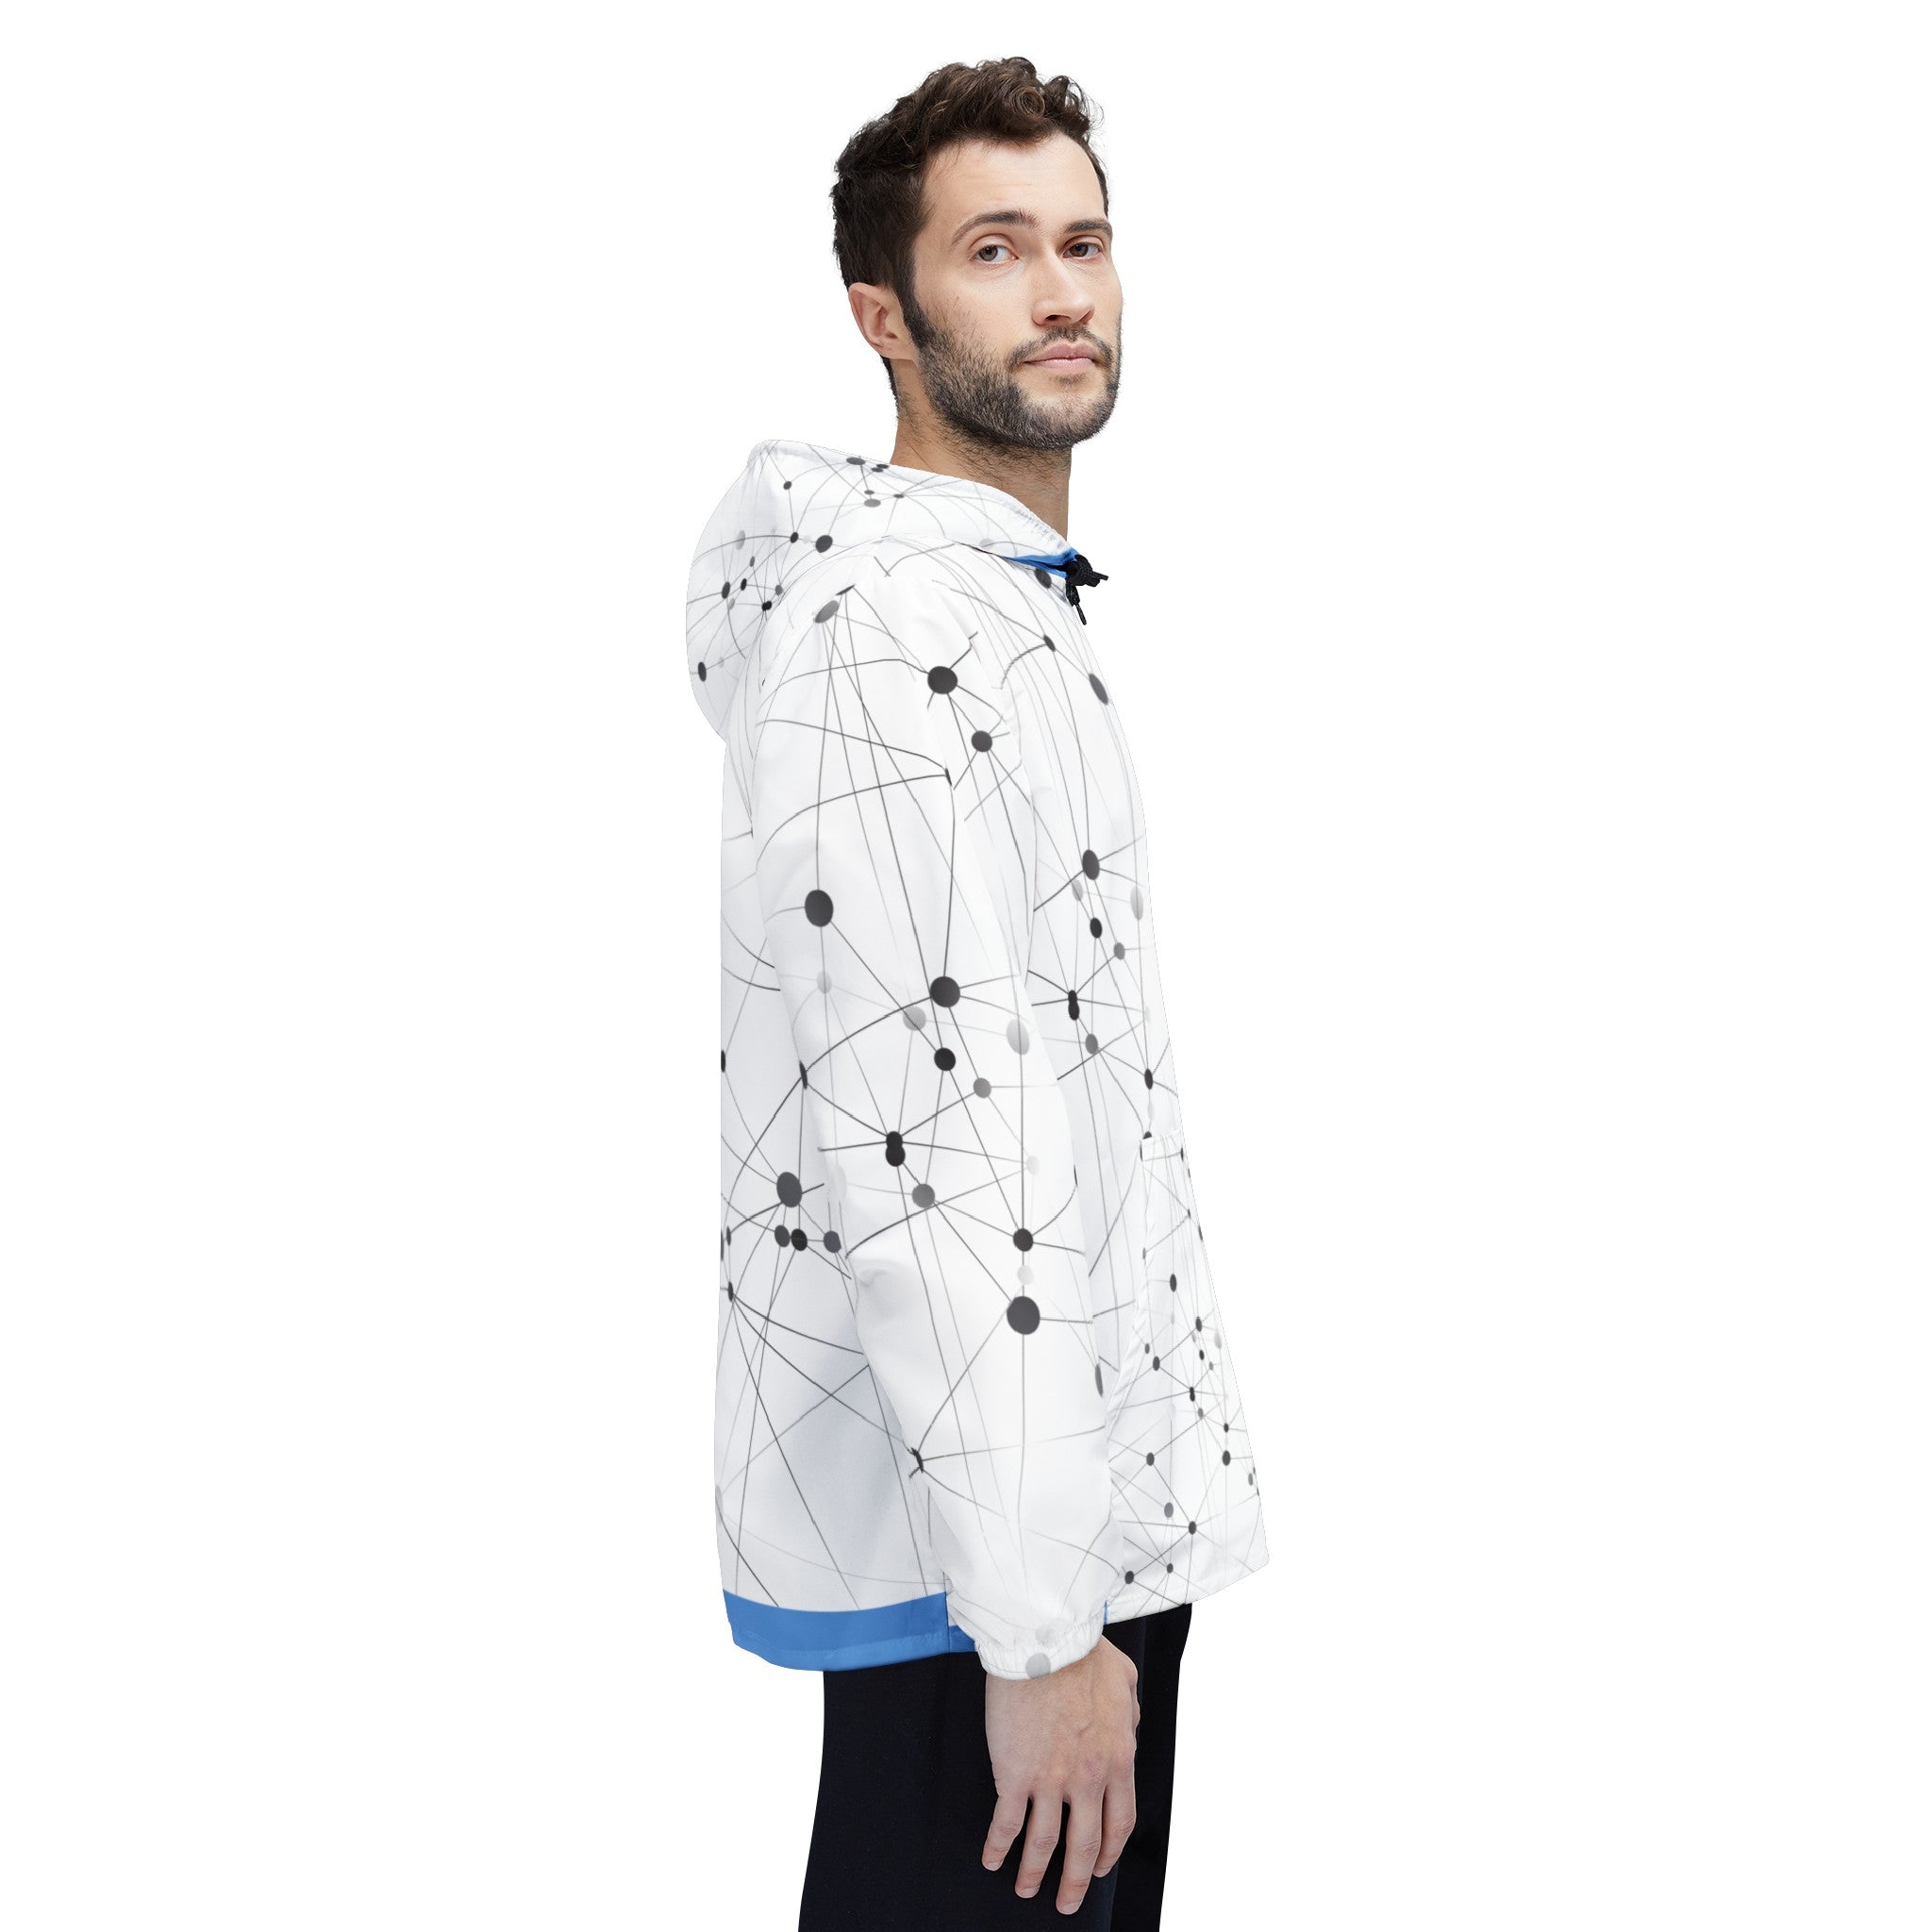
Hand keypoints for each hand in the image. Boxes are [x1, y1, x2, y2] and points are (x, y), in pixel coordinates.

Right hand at [981, 1633, 1140, 1913]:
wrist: (1043, 1641)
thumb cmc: (1081, 1652)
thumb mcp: (1124, 1680)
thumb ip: (1130, 1710)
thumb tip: (1129, 1727)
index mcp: (1118, 1758)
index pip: (1119, 1822)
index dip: (1109, 1851)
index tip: (1099, 1866)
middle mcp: (1089, 1778)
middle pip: (1085, 1845)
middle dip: (1076, 1879)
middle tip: (1067, 1901)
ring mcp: (1051, 1780)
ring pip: (1045, 1843)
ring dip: (1034, 1872)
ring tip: (1025, 1890)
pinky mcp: (1014, 1774)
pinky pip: (1006, 1823)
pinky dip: (998, 1847)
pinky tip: (992, 1859)